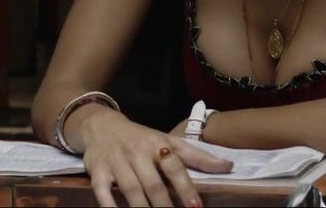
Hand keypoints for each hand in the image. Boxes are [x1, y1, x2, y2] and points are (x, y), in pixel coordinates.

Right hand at [79, 109, 233, 206]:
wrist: (102, 126)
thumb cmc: (141, 138)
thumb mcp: (169, 141)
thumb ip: (198, 156)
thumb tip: (228, 166)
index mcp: (158, 145)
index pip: (175, 166)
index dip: (185, 187)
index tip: (195, 206)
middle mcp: (137, 153)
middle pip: (152, 183)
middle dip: (164, 204)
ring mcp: (116, 163)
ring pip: (130, 189)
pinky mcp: (97, 171)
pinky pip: (102, 191)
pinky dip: (109, 205)